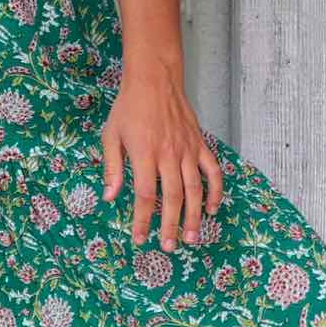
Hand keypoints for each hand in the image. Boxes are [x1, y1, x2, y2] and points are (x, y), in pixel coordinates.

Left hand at [100, 58, 222, 249]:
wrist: (155, 79)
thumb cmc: (129, 108)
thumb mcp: (111, 136)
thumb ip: (112, 168)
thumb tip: (109, 197)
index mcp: (144, 154)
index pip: (144, 195)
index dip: (142, 220)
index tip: (139, 238)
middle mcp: (168, 155)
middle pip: (172, 198)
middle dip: (170, 225)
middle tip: (169, 247)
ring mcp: (188, 150)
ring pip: (195, 190)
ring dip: (194, 216)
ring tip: (191, 238)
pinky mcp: (200, 144)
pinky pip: (213, 172)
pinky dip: (216, 192)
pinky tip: (212, 210)